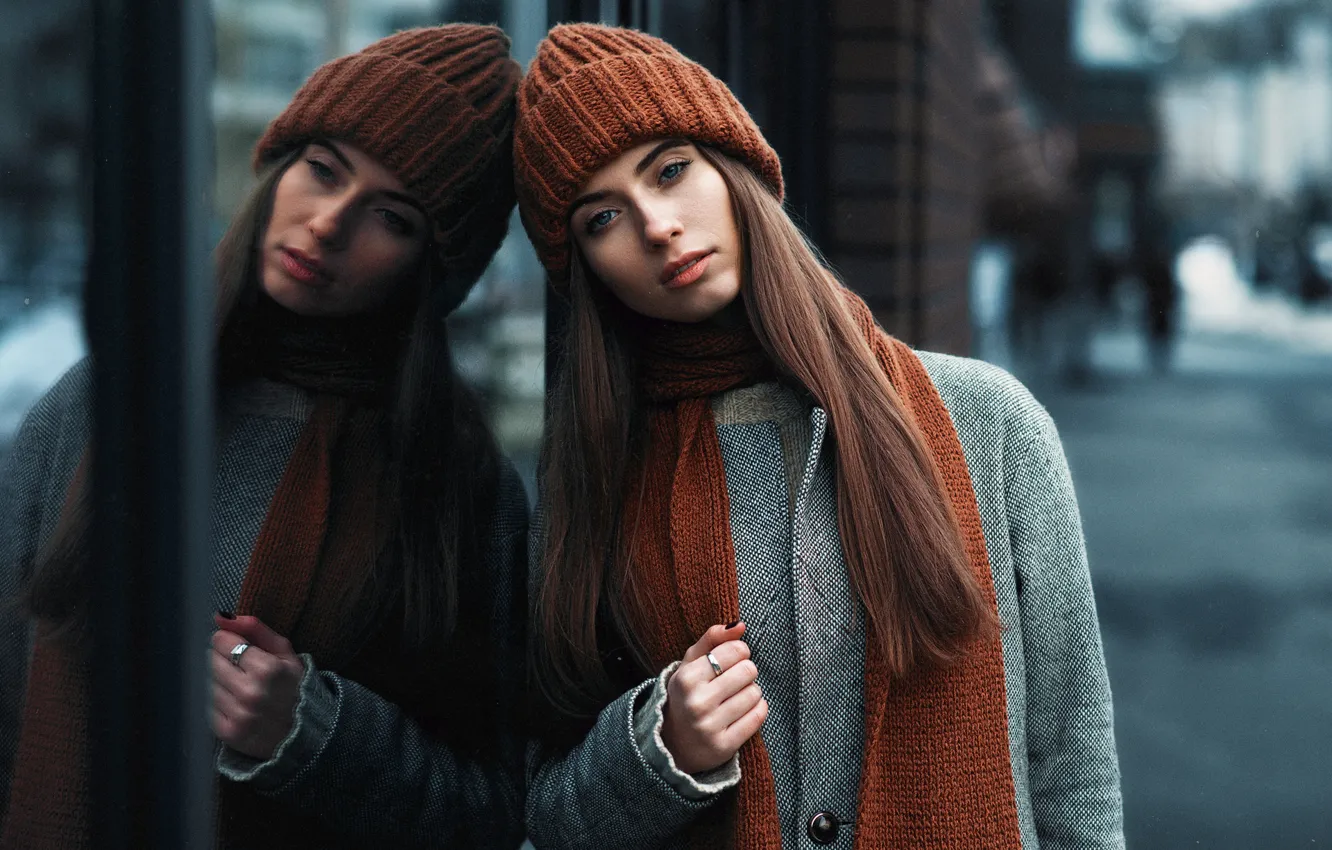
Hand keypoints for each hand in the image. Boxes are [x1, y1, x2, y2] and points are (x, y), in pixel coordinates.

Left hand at [209, 613, 304, 760]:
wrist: (304, 733)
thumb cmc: (294, 686)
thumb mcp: (284, 652)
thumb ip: (254, 629)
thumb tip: (220, 615)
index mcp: (267, 669)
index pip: (221, 641)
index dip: (228, 640)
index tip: (239, 647)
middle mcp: (250, 693)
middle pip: (209, 660)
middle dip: (221, 659)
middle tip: (239, 666)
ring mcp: (237, 715)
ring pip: (205, 682)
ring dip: (217, 680)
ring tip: (238, 685)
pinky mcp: (227, 732)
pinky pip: (205, 705)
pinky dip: (215, 700)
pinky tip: (234, 702)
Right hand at [660, 622, 767, 774]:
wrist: (674, 743)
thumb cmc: (687, 694)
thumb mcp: (691, 663)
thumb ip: (712, 639)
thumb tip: (740, 625)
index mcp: (686, 678)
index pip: (735, 650)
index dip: (739, 652)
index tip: (732, 659)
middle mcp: (696, 702)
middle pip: (748, 671)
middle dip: (746, 672)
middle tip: (734, 680)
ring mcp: (709, 727)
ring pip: (755, 694)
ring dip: (751, 692)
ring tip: (736, 697)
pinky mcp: (723, 746)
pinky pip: (758, 717)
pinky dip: (757, 710)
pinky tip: (744, 711)